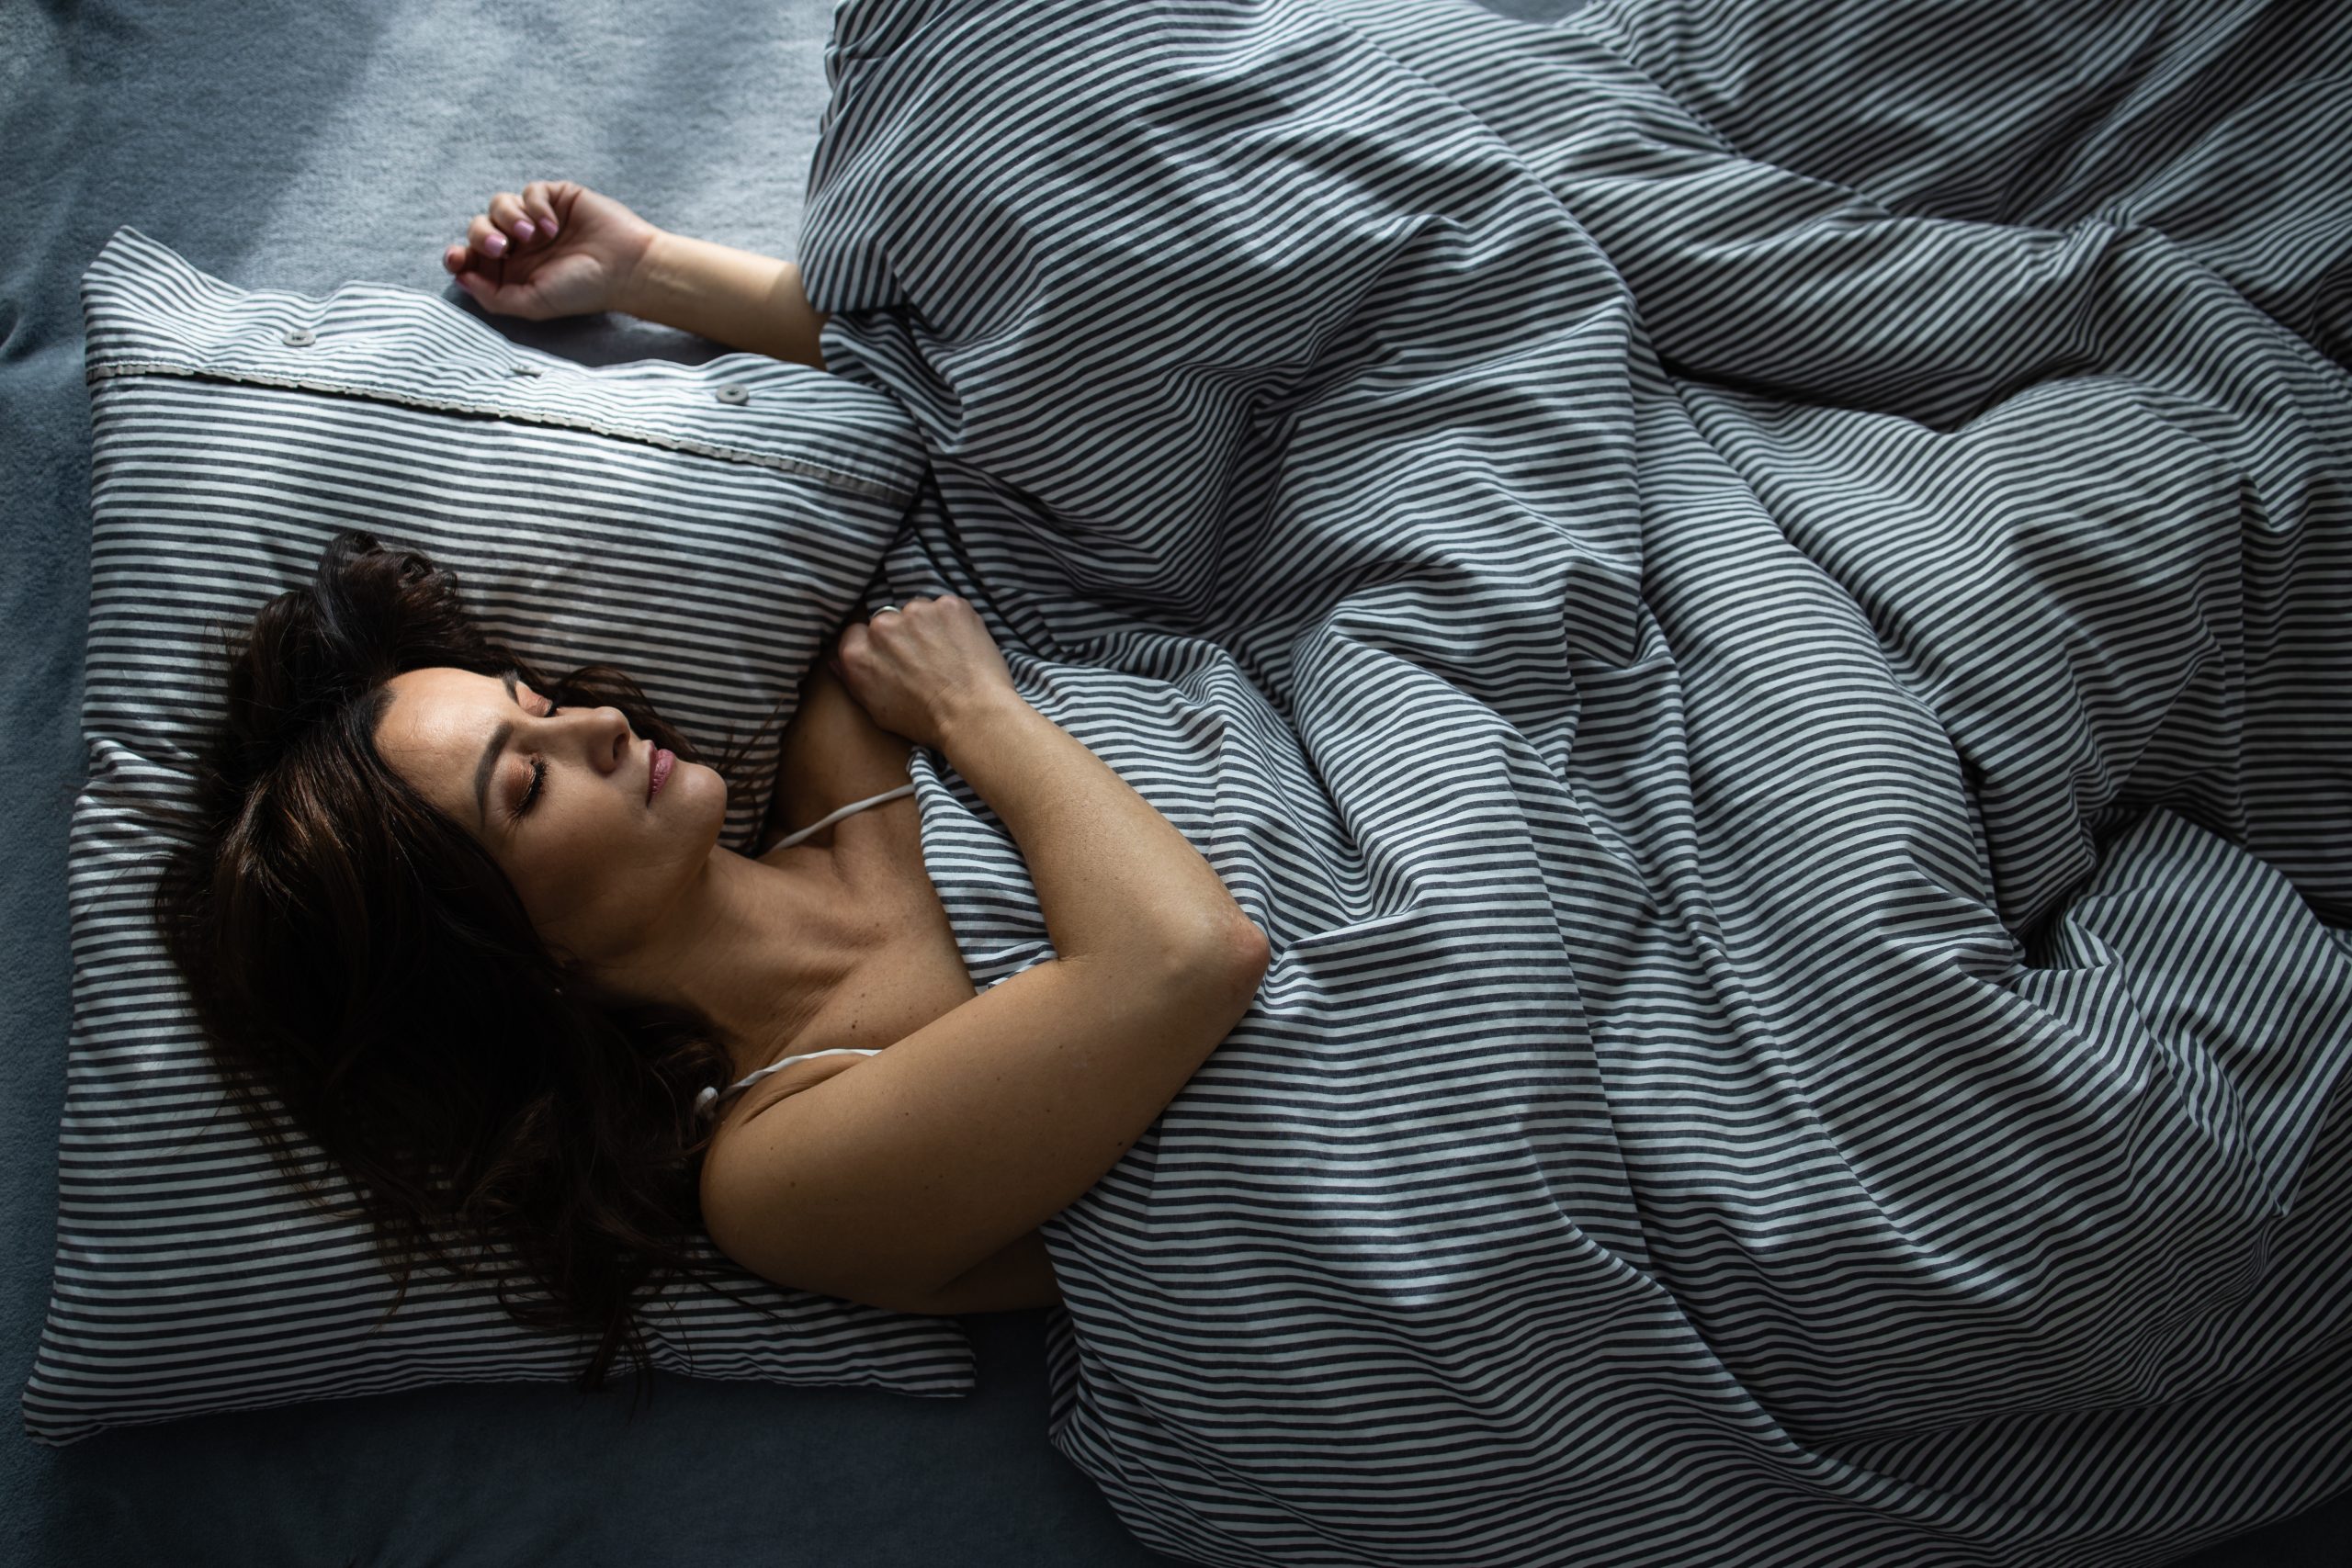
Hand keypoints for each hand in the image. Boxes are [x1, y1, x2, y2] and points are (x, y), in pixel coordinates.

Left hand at [441, 180, 660, 320]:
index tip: (457, 257)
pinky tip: (554, 225)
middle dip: (481, 235)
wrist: (625, 267)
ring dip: (508, 218)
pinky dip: (536, 206)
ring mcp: (537, 219)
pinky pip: (529, 191)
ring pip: (499, 204)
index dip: (458, 255)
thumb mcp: (533, 304)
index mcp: (512, 272)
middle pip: (478, 227)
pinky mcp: (555, 198)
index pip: (472, 258)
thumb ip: (493, 297)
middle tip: (500, 247)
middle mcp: (520, 245)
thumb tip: (460, 278)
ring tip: (532, 235)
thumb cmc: (583, 290)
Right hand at [828, 597, 1020, 750]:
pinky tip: (964, 647)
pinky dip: (954, 623)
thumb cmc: (926, 722)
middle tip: (925, 660)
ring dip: (928, 626)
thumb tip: (836, 661)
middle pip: (886, 620)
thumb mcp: (878, 711)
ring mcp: (916, 611)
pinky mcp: (948, 605)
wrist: (973, 716)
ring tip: (947, 655)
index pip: (856, 634)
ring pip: (917, 611)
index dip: (876, 647)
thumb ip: (854, 680)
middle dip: (902, 636)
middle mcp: (882, 627)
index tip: (893, 659)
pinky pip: (947, 608)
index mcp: (858, 653)